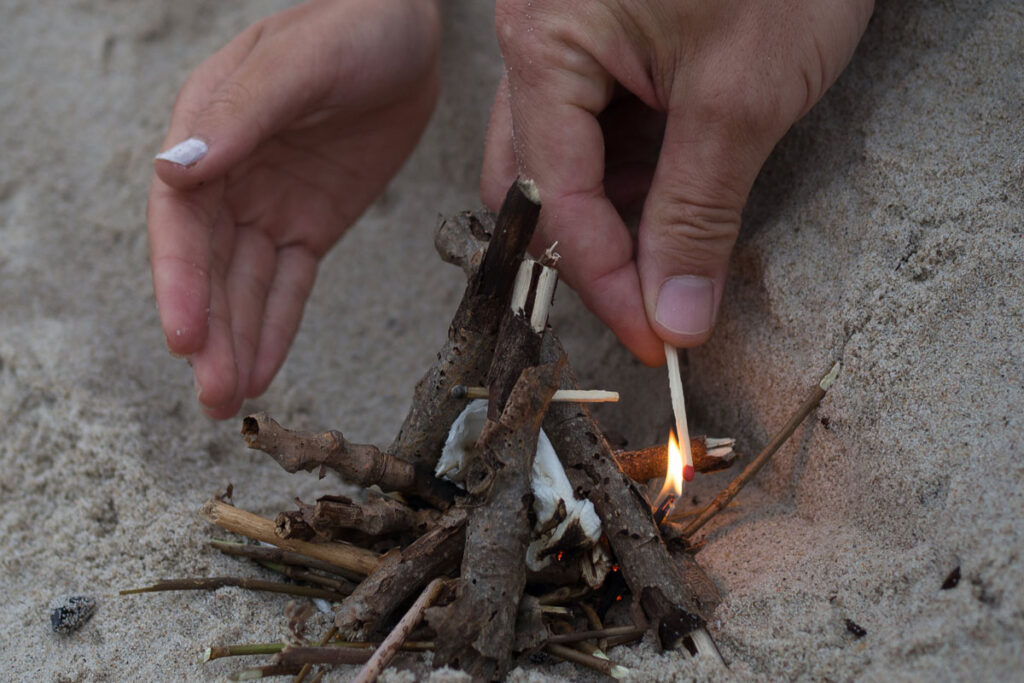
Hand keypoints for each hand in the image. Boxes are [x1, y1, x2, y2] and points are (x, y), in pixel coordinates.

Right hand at [148, 0, 439, 417]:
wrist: (409, 33)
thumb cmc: (352, 25)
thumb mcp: (302, 61)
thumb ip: (245, 114)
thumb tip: (176, 172)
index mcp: (208, 129)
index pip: (181, 218)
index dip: (180, 281)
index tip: (184, 336)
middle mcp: (229, 175)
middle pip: (210, 266)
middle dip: (209, 332)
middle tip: (212, 396)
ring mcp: (269, 204)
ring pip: (246, 285)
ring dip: (235, 342)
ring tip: (228, 401)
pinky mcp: (310, 225)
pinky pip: (289, 284)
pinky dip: (275, 327)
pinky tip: (261, 369)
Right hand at [481, 0, 872, 363]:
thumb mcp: (742, 97)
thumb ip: (698, 214)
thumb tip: (674, 315)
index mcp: (544, 41)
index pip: (553, 201)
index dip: (605, 282)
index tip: (655, 338)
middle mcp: (534, 39)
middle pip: (533, 185)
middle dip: (593, 250)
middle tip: (656, 298)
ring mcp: (563, 38)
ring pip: (560, 162)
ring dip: (613, 216)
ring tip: (676, 242)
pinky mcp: (599, 40)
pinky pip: (591, 128)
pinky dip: (630, 174)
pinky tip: (676, 188)